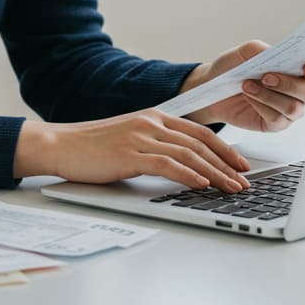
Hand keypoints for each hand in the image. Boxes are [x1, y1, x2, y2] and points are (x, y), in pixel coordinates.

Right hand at [13, 111, 252, 191]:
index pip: (199, 131)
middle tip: (244, 181)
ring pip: (189, 154)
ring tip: (231, 188)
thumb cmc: (91, 147)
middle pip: (200, 143)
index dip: (224, 148)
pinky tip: (202, 185)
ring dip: (215, 173)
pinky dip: (189, 175)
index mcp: (153, 117)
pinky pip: (167, 164)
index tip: (240, 164)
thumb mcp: (129, 139)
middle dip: (227, 164)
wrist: (60, 144)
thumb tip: (183, 165)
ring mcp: (140, 137)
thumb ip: (154, 145)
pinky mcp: (130, 154)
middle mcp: (150, 123)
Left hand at [180, 40, 304, 132]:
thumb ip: (262, 50)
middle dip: (288, 84)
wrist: (212, 86)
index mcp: (298, 68)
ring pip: (294, 108)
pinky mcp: (275, 124)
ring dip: (270, 95)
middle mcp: (298, 90)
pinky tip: (248, 96)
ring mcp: (288, 109)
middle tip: (266, 76)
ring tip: (247, 85)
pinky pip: (277, 119)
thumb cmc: (233, 67)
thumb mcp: (245, 52)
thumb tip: (275, 53)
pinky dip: (261, 105)